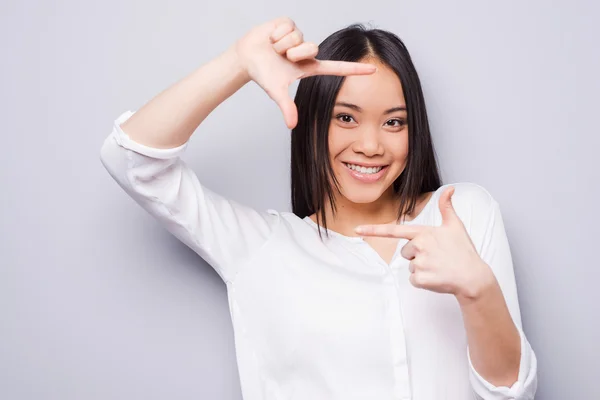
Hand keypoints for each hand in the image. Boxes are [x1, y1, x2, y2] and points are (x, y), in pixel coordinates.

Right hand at [233, 17, 376, 128]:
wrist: (247, 57)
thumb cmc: (264, 74)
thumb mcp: (276, 91)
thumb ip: (286, 107)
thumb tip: (292, 125)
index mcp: (310, 67)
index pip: (336, 68)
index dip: (354, 69)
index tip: (373, 70)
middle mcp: (307, 51)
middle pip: (311, 48)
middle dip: (293, 53)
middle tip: (282, 58)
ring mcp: (300, 37)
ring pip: (298, 37)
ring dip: (282, 44)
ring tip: (274, 49)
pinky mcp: (290, 24)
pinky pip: (288, 27)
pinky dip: (276, 34)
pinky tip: (271, 38)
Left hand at [355, 187, 495, 298]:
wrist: (474, 277)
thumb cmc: (463, 251)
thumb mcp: (455, 226)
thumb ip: (447, 207)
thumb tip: (450, 188)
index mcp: (423, 233)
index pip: (394, 230)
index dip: (373, 230)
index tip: (356, 229)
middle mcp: (419, 246)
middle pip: (405, 252)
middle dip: (417, 256)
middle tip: (437, 257)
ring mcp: (420, 263)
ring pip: (410, 267)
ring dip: (422, 269)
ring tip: (439, 267)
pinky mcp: (421, 279)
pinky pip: (413, 280)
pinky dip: (424, 282)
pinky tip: (437, 278)